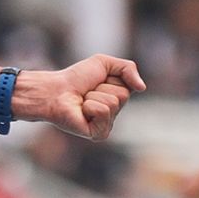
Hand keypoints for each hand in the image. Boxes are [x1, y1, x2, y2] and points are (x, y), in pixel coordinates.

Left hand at [22, 56, 146, 140]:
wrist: (55, 91)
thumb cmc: (76, 78)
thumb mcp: (104, 63)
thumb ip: (128, 68)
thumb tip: (143, 88)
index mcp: (118, 99)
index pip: (131, 86)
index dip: (113, 77)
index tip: (98, 79)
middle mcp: (115, 114)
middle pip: (123, 95)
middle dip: (103, 87)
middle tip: (88, 92)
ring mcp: (107, 125)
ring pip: (114, 103)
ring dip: (94, 96)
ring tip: (83, 101)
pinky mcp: (99, 134)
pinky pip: (104, 112)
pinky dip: (91, 106)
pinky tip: (82, 111)